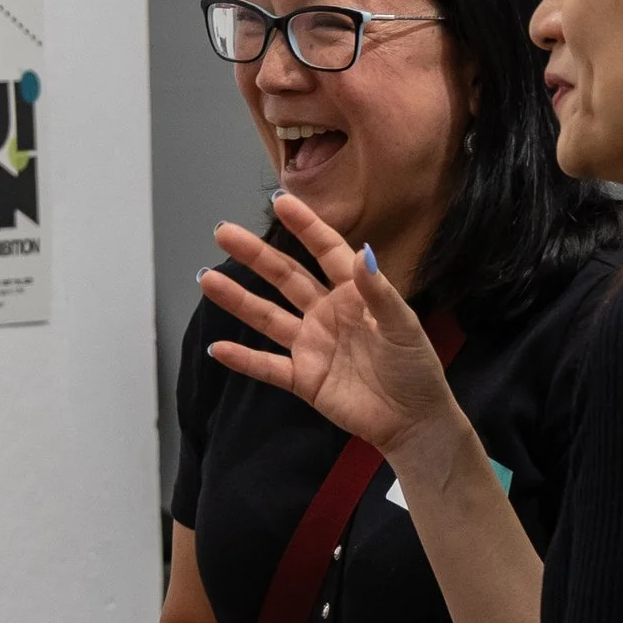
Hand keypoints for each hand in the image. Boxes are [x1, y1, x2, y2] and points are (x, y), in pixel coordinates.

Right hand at [201, 193, 467, 474]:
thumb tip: (364, 252)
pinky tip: (218, 348)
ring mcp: (311, 346)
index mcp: (353, 294)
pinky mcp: (304, 379)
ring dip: (238, 300)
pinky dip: (244, 359)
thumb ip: (379, 292)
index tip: (280, 201)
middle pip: (285, 278)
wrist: (413, 421)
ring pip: (268, 317)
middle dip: (255, 256)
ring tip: (207, 279)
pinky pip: (268, 367)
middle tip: (223, 233)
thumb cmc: (415, 369)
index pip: (325, 252)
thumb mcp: (403, 326)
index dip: (305, 227)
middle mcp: (326, 313)